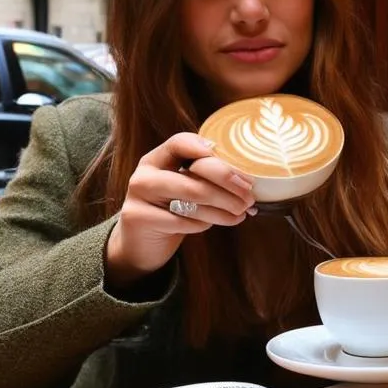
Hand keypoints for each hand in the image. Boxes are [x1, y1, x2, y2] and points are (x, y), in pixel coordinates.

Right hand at [105, 133, 254, 289]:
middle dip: (228, 183)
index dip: (206, 149)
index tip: (234, 163)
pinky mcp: (138, 218)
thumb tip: (246, 181)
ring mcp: (139, 195)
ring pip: (193, 196)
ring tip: (241, 213)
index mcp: (157, 159)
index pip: (181, 143)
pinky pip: (183, 221)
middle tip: (249, 196)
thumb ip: (203, 179)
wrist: (140, 244)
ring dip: (224, 207)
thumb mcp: (183, 190)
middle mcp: (146, 173)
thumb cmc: (170, 212)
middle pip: (195, 171)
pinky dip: (204, 224)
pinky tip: (212, 225)